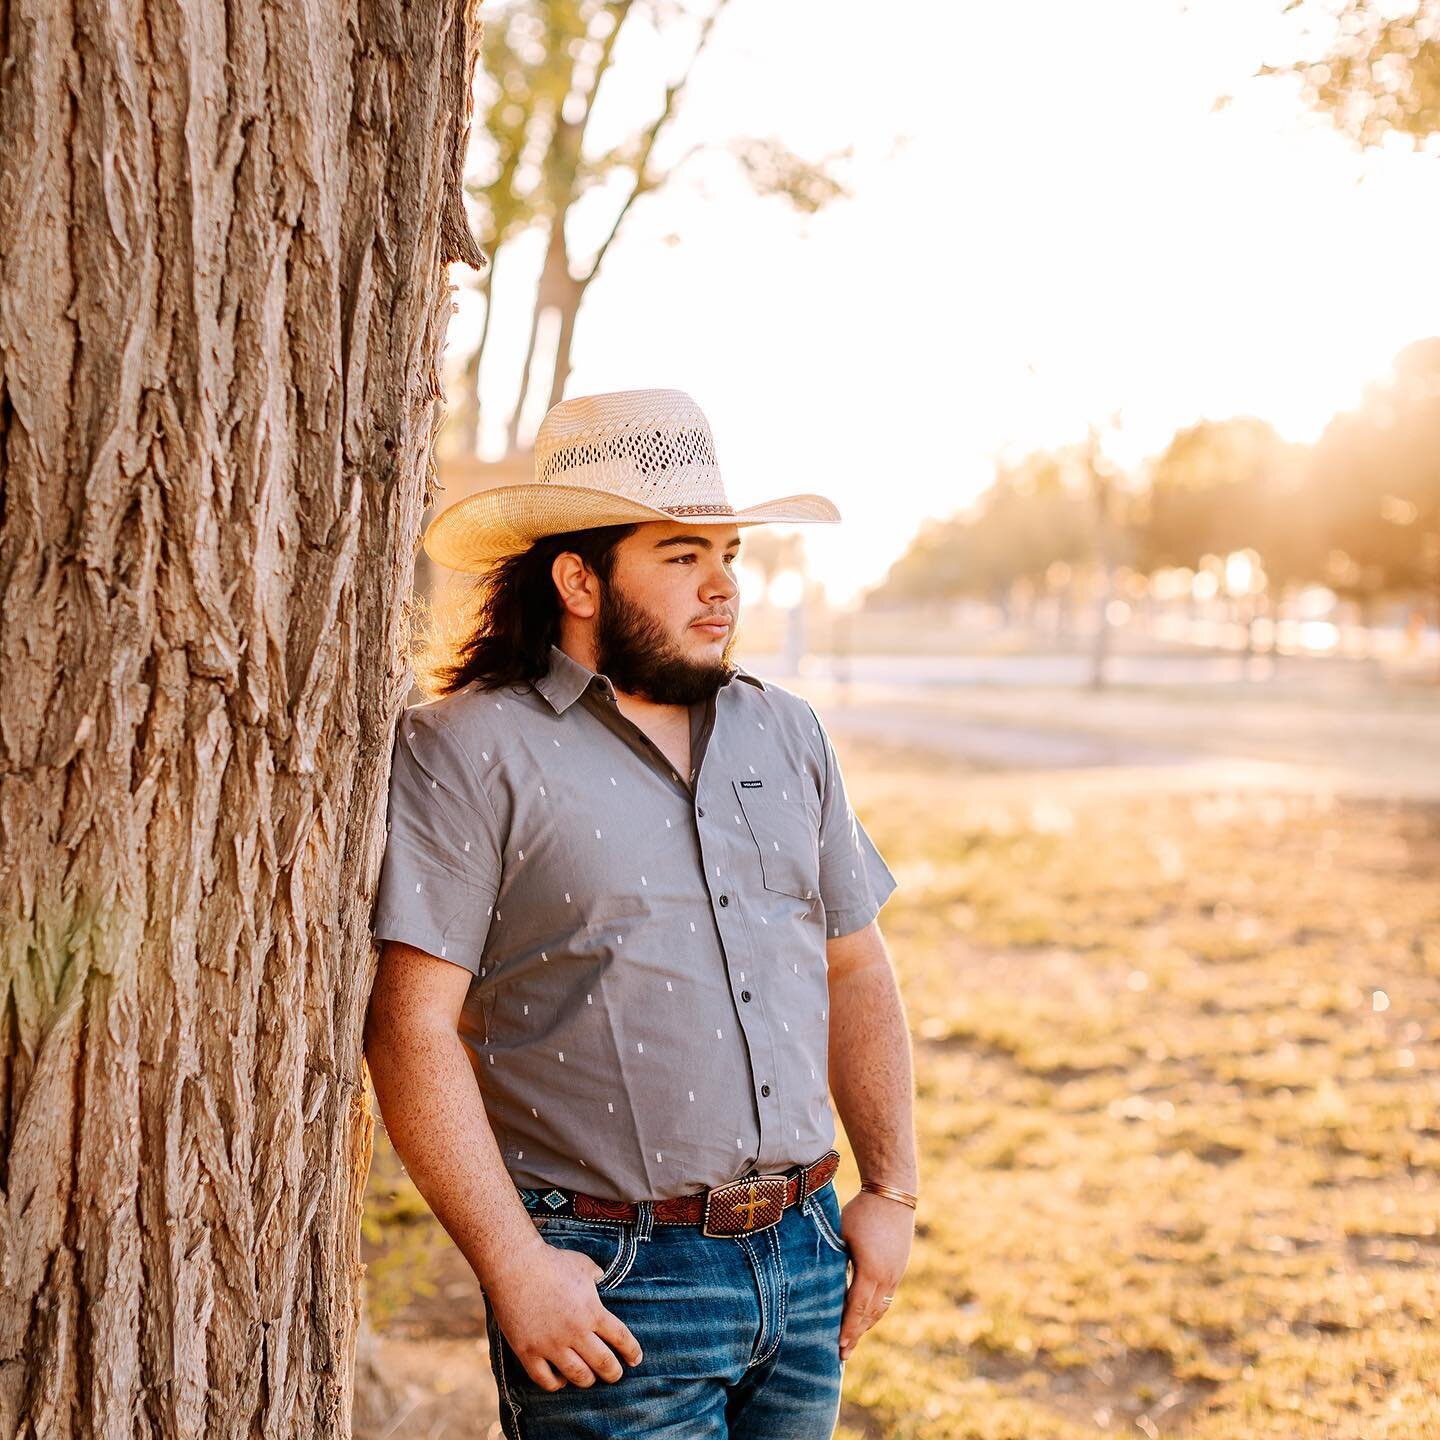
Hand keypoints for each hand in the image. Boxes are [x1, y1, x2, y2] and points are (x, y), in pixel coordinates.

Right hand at [484, 1237, 643, 1390]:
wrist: (515, 1265)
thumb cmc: (551, 1261)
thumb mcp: (583, 1264)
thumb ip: (596, 1276)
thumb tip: (601, 1280)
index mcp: (592, 1311)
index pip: (621, 1338)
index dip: (632, 1352)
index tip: (635, 1359)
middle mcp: (575, 1332)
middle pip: (604, 1364)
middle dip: (614, 1373)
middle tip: (615, 1374)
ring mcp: (551, 1344)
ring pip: (578, 1376)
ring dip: (588, 1380)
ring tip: (589, 1377)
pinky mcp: (528, 1351)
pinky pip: (546, 1380)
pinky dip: (557, 1383)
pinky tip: (561, 1378)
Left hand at [836, 1190, 913, 1360]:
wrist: (893, 1194)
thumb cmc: (862, 1211)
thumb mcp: (844, 1234)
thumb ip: (837, 1260)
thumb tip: (822, 1282)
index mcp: (870, 1270)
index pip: (857, 1307)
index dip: (847, 1328)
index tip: (839, 1346)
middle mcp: (887, 1277)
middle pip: (870, 1314)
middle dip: (856, 1334)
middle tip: (843, 1354)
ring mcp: (896, 1273)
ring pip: (881, 1307)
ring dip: (867, 1325)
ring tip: (854, 1339)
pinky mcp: (899, 1267)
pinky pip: (887, 1296)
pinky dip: (876, 1310)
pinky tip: (866, 1316)